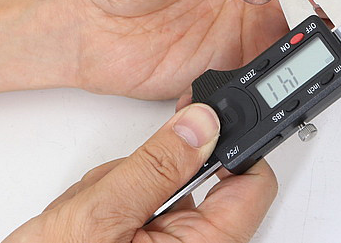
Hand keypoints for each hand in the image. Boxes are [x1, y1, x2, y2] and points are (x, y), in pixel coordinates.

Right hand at [5, 103, 276, 242]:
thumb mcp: (100, 214)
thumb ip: (155, 164)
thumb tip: (202, 124)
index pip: (253, 183)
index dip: (235, 143)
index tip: (206, 118)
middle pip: (201, 178)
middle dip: (155, 170)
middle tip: (116, 188)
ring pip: (164, 186)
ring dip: (126, 186)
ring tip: (89, 215)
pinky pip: (142, 204)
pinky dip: (114, 201)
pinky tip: (87, 222)